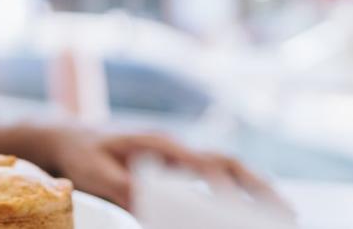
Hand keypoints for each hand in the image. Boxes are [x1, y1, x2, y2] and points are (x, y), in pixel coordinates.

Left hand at [47, 128, 284, 211]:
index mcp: (159, 145)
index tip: (245, 212)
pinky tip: (250, 210)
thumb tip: (154, 208)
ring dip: (254, 189)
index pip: (204, 166)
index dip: (228, 188)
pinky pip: (212, 177)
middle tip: (288, 213)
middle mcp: (174, 147)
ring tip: (284, 214)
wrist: (64, 138)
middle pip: (226, 164)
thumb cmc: (79, 155)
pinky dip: (235, 192)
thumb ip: (124, 189)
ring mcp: (175, 156)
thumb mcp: (95, 173)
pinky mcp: (173, 167)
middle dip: (259, 187)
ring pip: (225, 169)